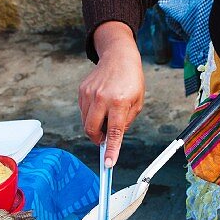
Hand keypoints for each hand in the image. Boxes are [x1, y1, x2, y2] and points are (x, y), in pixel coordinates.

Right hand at [79, 23, 144, 165]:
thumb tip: (115, 137)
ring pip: (86, 122)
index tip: (108, 163)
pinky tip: (101, 105)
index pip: (114, 132)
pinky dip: (91, 114)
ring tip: (107, 115)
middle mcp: (102, 98)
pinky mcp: (82, 90)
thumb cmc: (131, 79)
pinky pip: (84, 111)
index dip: (111, 150)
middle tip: (105, 139)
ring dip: (95, 126)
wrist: (118, 56)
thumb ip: (126, 122)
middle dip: (97, 139)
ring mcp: (89, 94)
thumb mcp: (138, 102)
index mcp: (120, 102)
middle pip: (92, 130)